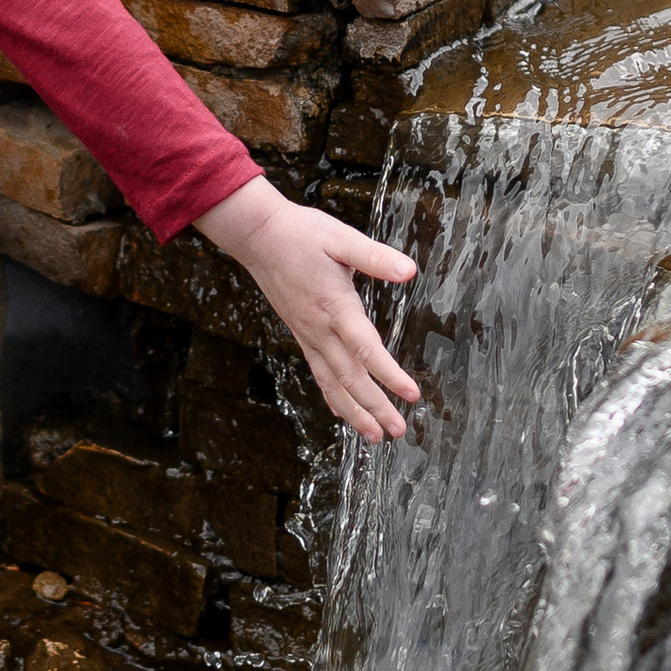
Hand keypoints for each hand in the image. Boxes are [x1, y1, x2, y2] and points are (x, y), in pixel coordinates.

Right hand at [195, 177, 419, 441]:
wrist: (259, 237)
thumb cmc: (302, 234)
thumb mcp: (342, 238)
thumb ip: (375, 257)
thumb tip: (409, 270)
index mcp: (335, 306)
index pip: (366, 348)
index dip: (389, 374)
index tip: (412, 395)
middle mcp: (320, 329)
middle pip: (350, 378)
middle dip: (375, 407)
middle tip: (398, 432)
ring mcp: (309, 335)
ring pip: (333, 383)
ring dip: (355, 412)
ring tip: (375, 437)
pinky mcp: (302, 335)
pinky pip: (319, 374)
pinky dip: (333, 397)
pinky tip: (344, 413)